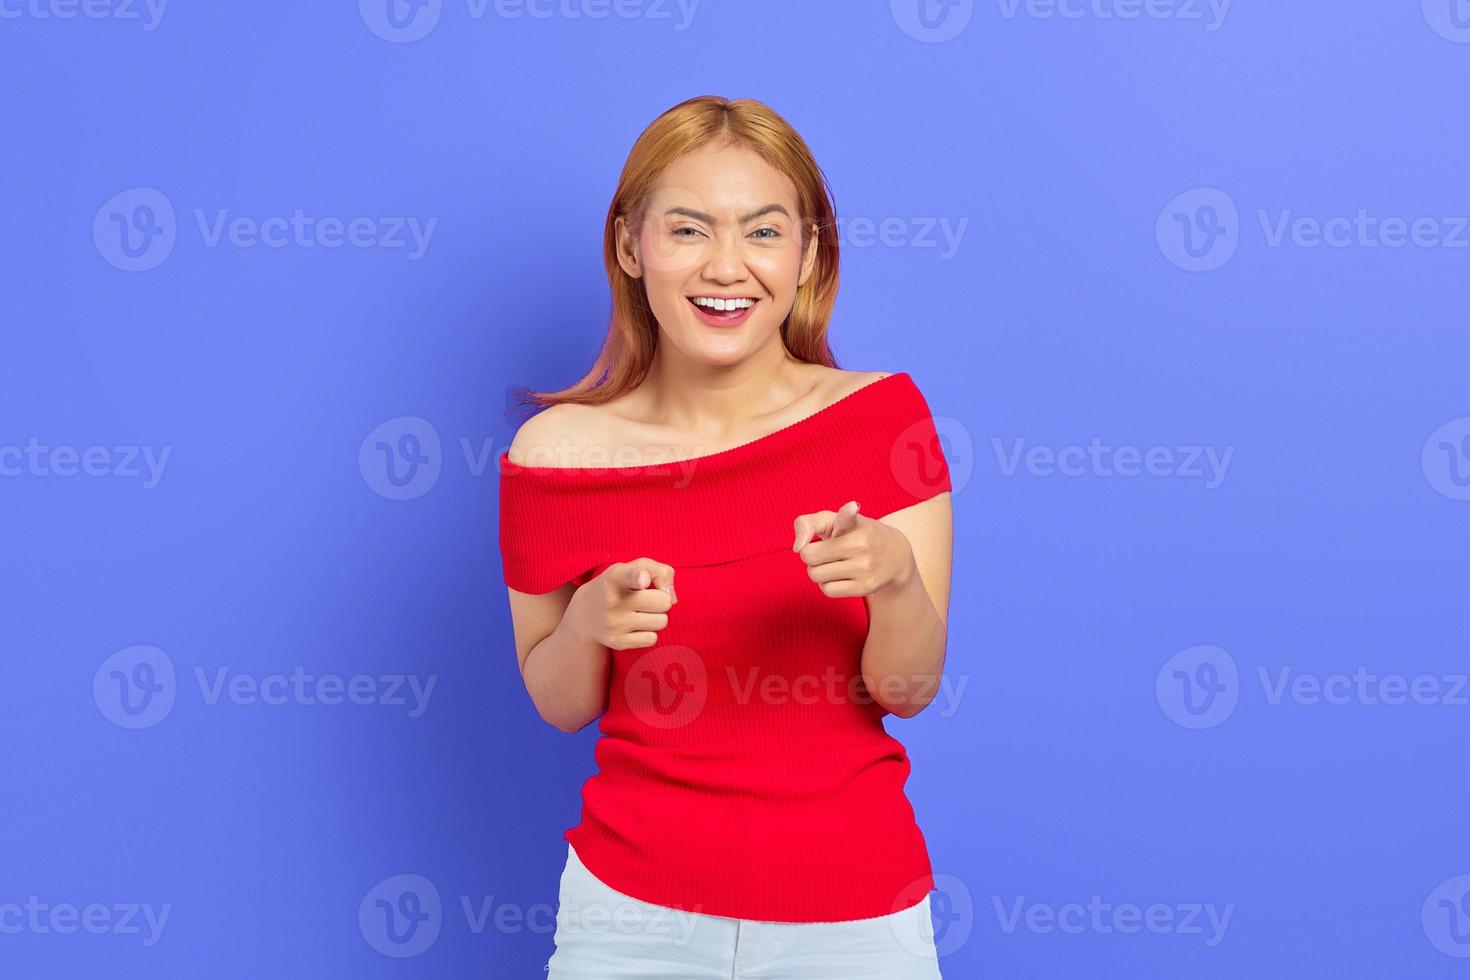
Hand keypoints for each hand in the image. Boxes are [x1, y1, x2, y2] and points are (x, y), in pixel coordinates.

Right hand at [565, 558, 675, 649]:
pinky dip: (648, 632)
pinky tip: (634, 626)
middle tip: (645, 599)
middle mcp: (613, 600)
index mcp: (616, 577)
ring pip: (661, 622)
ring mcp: (614, 623)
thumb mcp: (632, 567)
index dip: (638, 576)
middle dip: (661, 600)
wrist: (585, 615)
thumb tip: (672, 597)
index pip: (629, 575)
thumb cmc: (618, 586)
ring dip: (656, 617)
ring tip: (639, 612)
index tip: (643, 579)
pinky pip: (652, 639)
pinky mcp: (618, 642)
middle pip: (664, 602)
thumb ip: (659, 571)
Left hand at [791, 500, 915, 598]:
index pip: (848, 516)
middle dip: (810, 555)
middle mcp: (862, 544)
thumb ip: (807, 524)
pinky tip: (839, 576)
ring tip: (834, 563)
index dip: (849, 511)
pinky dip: (826, 585)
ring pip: (815, 575)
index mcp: (854, 522)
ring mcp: (865, 567)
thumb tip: (798, 547)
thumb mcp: (833, 521)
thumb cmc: (853, 535)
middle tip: (826, 551)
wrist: (894, 557)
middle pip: (809, 556)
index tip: (852, 507)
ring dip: (817, 571)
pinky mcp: (865, 587)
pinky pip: (827, 590)